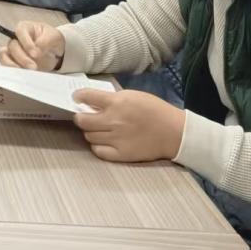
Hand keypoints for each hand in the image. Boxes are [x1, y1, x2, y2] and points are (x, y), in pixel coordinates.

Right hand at [0, 20, 64, 69]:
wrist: (55, 52)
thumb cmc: (52, 39)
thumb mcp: (54, 37)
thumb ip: (45, 41)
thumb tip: (37, 50)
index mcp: (24, 28)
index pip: (20, 32)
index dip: (26, 43)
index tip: (35, 53)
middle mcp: (15, 38)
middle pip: (12, 46)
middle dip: (22, 58)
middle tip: (34, 67)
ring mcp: (12, 50)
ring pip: (4, 56)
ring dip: (13, 65)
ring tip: (26, 73)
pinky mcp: (12, 61)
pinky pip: (6, 65)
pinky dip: (12, 70)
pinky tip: (22, 74)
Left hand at [71, 89, 185, 163]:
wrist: (174, 132)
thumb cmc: (155, 110)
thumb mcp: (133, 96)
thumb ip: (112, 99)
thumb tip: (93, 102)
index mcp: (117, 103)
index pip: (86, 97)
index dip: (78, 97)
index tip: (76, 98)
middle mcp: (113, 121)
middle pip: (82, 120)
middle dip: (81, 117)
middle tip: (84, 116)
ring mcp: (116, 139)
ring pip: (88, 136)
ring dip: (90, 132)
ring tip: (97, 129)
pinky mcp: (121, 154)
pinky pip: (98, 151)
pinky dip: (97, 146)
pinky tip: (103, 141)